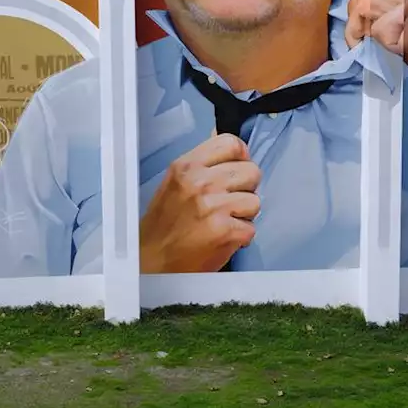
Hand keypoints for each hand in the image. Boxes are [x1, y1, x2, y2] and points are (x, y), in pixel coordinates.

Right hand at [139, 134, 261, 272]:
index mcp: (186, 166)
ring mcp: (214, 206)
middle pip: (252, 171)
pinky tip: (221, 239)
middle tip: (226, 204)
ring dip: (243, 215)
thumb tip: (231, 146)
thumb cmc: (164, 225)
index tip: (237, 172)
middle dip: (245, 189)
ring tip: (221, 223)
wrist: (151, 263)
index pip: (232, 143)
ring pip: (255, 201)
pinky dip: (240, 238)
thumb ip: (203, 164)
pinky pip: (251, 229)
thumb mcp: (175, 183)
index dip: (241, 158)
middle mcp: (200, 182)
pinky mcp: (226, 231)